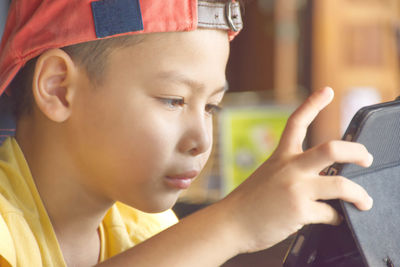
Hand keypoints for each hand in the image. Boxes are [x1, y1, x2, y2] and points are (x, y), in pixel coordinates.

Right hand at [221, 87, 373, 252]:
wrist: (230, 223)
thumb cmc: (247, 203)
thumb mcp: (267, 177)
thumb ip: (292, 173)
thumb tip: (323, 180)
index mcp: (280, 156)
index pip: (296, 122)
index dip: (313, 103)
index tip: (326, 91)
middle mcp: (290, 168)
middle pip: (331, 149)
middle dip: (356, 152)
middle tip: (365, 158)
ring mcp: (296, 189)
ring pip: (341, 185)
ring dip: (359, 195)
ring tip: (364, 201)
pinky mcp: (299, 211)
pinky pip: (331, 214)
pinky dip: (337, 218)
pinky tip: (334, 220)